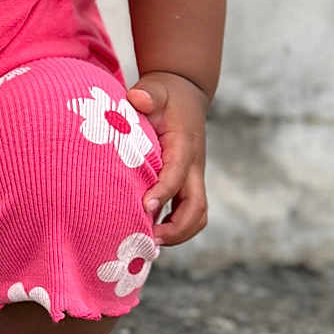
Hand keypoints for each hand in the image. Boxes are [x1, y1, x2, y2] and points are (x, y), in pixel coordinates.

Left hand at [125, 72, 209, 246]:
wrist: (186, 93)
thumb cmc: (166, 93)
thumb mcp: (157, 87)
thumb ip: (148, 94)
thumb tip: (137, 99)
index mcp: (184, 146)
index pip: (177, 175)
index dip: (163, 193)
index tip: (145, 208)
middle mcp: (193, 166)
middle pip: (196, 207)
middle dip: (176, 229)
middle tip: (147, 241)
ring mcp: (192, 177)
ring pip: (196, 214)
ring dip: (177, 234)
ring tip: (147, 245)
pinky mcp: (187, 182)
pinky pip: (187, 211)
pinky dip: (173, 227)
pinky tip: (147, 234)